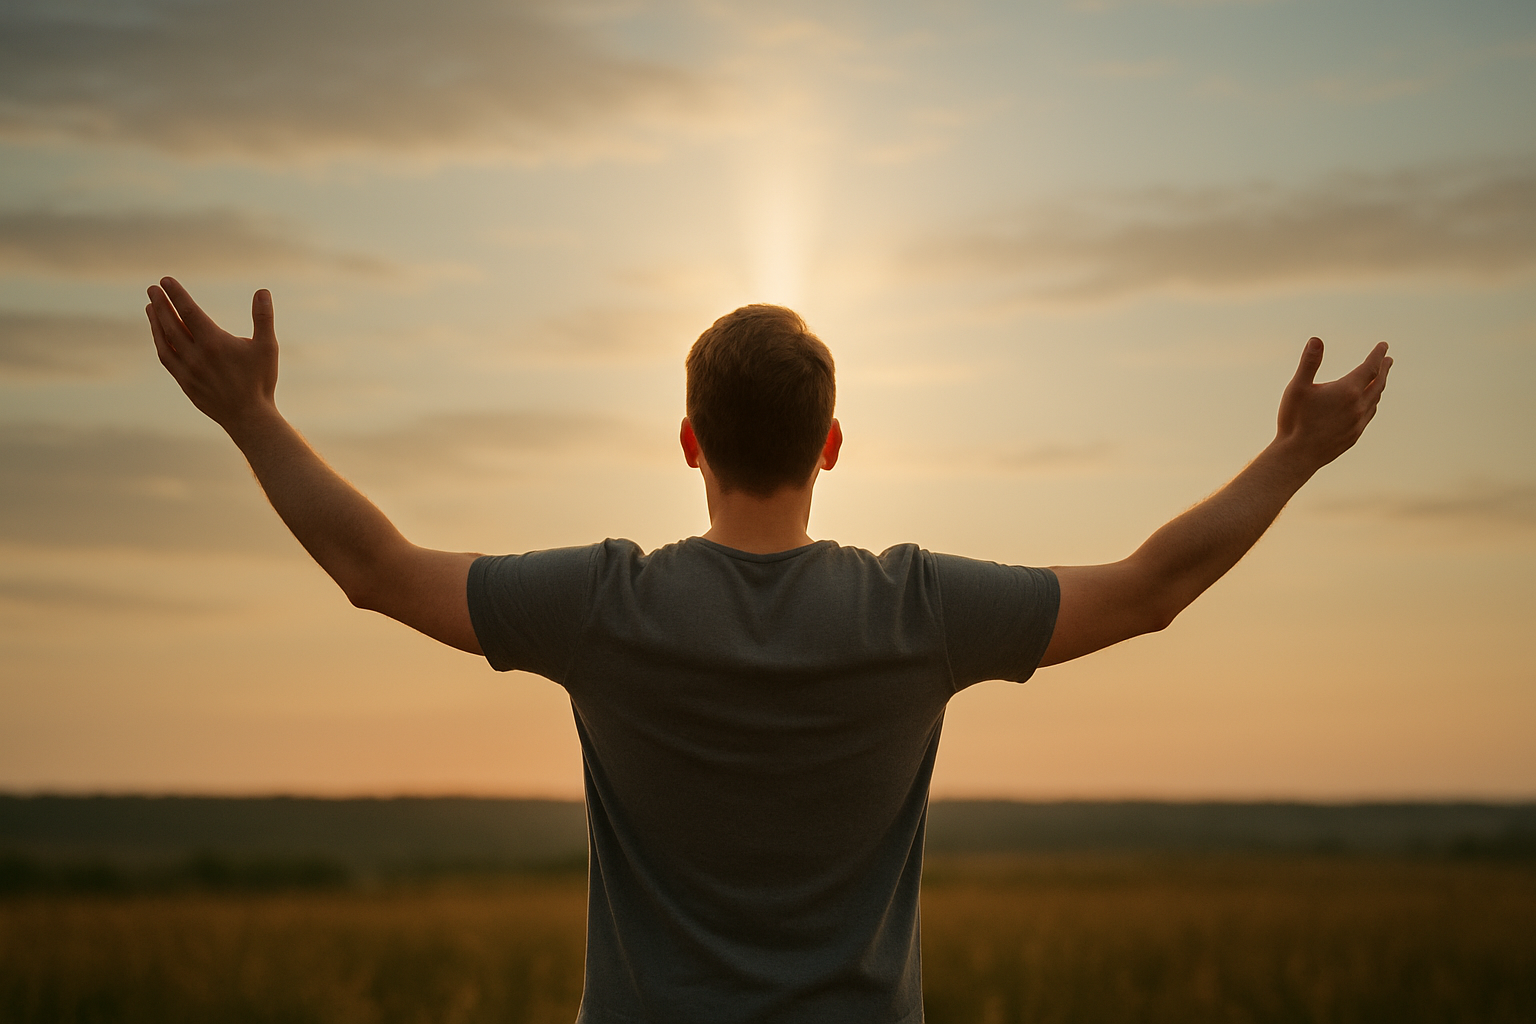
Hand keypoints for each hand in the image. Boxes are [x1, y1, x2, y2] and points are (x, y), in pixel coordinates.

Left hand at [147, 277, 278, 433]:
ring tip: (150, 307)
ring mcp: (186, 370)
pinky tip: (159, 335)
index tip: (165, 280)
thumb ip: (263, 318)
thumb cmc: (260, 380)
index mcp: (213, 342)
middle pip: (170, 323)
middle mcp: (195, 355)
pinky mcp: (184, 382)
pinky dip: (159, 342)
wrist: (248, 417)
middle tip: (152, 288)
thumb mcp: (267, 347)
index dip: (176, 294)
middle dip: (160, 304)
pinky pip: (166, 357)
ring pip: (164, 340)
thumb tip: (262, 292)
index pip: (188, 311)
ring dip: (155, 322)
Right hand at [1274, 337, 1391, 472]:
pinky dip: (1373, 403)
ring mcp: (1359, 422)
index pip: (1370, 367)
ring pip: (1376, 399)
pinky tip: (1369, 404)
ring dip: (1380, 386)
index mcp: (1348, 390)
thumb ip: (1309, 363)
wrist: (1297, 455)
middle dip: (1384, 369)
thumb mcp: (1297, 387)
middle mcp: (1359, 405)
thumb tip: (1316, 340)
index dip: (1378, 355)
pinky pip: (1370, 414)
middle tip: (1388, 359)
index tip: (1384, 346)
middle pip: (1378, 383)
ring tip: (1380, 379)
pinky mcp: (1355, 435)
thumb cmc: (1294, 420)